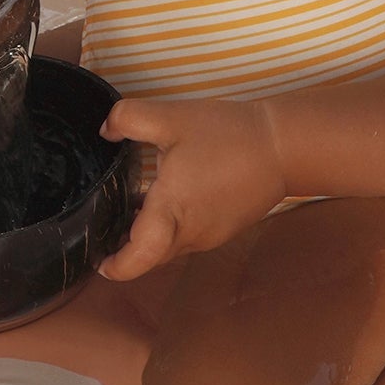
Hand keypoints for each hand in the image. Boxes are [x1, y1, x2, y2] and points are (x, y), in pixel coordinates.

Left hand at [98, 96, 284, 280]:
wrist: (285, 147)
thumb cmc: (230, 135)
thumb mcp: (173, 117)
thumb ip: (129, 118)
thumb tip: (105, 130)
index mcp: (172, 211)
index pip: (139, 257)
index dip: (117, 267)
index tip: (99, 262)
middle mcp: (190, 233)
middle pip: (149, 258)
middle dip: (126, 252)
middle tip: (105, 233)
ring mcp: (209, 237)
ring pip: (168, 250)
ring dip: (149, 240)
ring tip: (130, 213)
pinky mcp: (223, 231)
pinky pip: (187, 240)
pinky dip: (170, 231)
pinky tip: (165, 203)